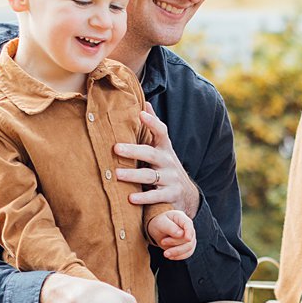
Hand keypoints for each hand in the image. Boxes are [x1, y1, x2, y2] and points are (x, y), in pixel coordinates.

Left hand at [115, 102, 199, 217]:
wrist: (186, 194)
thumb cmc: (165, 166)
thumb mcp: (162, 147)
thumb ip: (154, 128)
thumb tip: (145, 103)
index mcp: (165, 148)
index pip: (161, 132)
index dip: (152, 122)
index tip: (141, 114)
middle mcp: (168, 162)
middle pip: (151, 154)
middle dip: (133, 151)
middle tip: (116, 148)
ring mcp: (170, 179)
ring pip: (150, 176)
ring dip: (133, 175)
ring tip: (117, 174)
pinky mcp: (170, 195)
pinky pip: (156, 196)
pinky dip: (143, 198)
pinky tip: (130, 199)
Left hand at [149, 209, 196, 259]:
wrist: (158, 229)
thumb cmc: (159, 223)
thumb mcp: (160, 223)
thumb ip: (170, 227)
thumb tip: (181, 234)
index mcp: (182, 218)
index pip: (189, 224)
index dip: (189, 232)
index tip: (187, 239)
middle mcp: (188, 228)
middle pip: (189, 239)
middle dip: (175, 243)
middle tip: (162, 242)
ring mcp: (189, 237)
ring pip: (189, 248)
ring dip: (177, 252)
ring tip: (165, 253)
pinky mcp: (187, 246)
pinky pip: (187, 254)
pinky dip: (179, 256)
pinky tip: (170, 256)